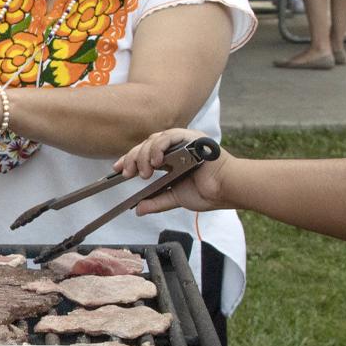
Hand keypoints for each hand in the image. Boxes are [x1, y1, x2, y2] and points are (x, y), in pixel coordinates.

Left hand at [111, 129, 233, 214]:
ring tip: (144, 172)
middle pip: (145, 146)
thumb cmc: (209, 192)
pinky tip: (156, 161)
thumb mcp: (176, 198)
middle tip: (126, 172)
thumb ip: (157, 202)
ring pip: (154, 140)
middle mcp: (175, 148)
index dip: (129, 160)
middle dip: (132, 158)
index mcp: (171, 159)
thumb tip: (138, 210)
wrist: (227, 190)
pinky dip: (159, 147)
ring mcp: (182, 141)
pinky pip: (169, 136)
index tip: (117, 170)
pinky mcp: (191, 137)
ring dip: (144, 155)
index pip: (144, 155)